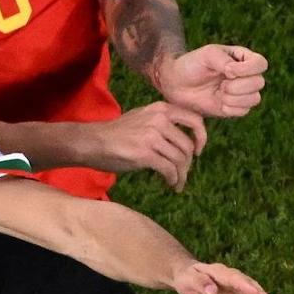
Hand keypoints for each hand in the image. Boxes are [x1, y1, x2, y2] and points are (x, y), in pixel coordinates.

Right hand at [85, 102, 206, 191]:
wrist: (92, 141)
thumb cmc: (116, 133)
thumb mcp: (142, 117)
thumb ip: (163, 122)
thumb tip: (186, 140)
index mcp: (160, 109)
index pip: (195, 120)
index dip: (201, 138)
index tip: (197, 151)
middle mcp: (159, 120)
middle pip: (188, 146)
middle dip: (188, 164)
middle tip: (182, 173)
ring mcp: (152, 136)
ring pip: (180, 160)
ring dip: (181, 175)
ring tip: (176, 182)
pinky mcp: (145, 154)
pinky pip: (169, 170)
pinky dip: (173, 180)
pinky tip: (170, 184)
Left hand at [157, 44, 267, 116]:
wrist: (176, 84)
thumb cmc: (191, 65)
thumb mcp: (207, 55)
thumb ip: (224, 60)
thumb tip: (235, 73)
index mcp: (242, 58)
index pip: (261, 64)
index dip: (248, 69)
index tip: (228, 71)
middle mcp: (246, 75)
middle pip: (259, 83)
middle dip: (238, 86)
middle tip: (221, 83)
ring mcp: (242, 92)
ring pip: (255, 98)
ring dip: (234, 97)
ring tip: (219, 91)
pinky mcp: (235, 107)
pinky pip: (244, 111)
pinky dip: (230, 108)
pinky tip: (218, 101)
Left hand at [172, 262, 278, 293]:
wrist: (191, 281)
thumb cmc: (189, 278)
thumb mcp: (189, 280)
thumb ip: (200, 283)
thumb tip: (212, 291)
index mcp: (219, 271)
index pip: (233, 278)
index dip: (243, 285)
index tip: (253, 292)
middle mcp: (233, 280)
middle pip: (247, 286)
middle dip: (258, 293)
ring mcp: (238, 291)